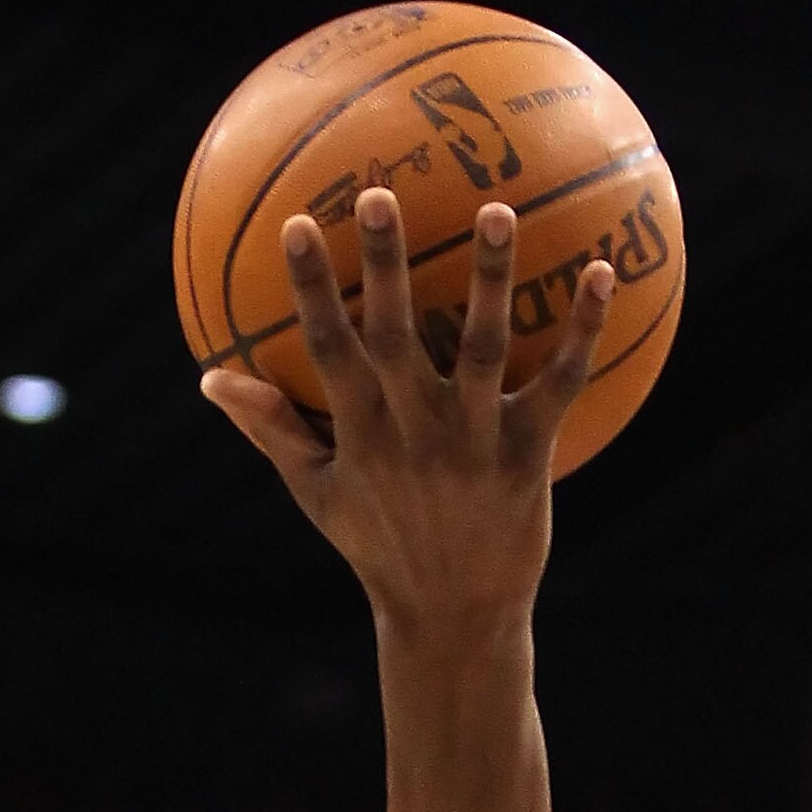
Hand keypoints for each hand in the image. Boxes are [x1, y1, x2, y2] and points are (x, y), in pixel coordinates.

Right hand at [199, 189, 612, 634]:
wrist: (454, 619)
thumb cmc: (381, 549)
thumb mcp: (317, 494)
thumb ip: (269, 430)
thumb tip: (209, 378)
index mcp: (361, 437)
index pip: (328, 352)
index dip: (312, 291)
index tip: (298, 224)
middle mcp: (415, 434)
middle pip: (396, 338)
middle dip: (385, 267)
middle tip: (378, 193)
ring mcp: (475, 443)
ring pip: (480, 349)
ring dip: (489, 279)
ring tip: (497, 209)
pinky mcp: (529, 455)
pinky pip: (560, 384)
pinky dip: (582, 330)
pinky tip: (601, 272)